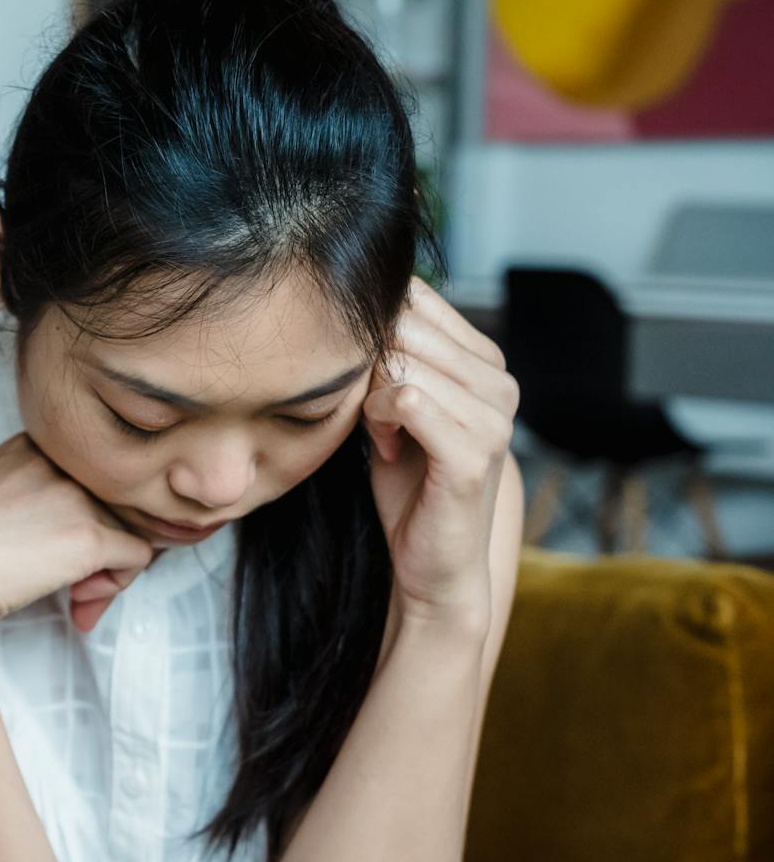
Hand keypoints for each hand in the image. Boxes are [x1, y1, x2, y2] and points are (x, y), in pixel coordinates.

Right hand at [0, 434, 158, 634]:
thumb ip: (40, 503)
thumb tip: (98, 540)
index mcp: (32, 443)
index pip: (93, 473)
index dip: (89, 515)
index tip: (56, 551)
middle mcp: (59, 457)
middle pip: (120, 499)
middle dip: (106, 547)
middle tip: (78, 586)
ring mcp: (74, 493)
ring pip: (136, 527)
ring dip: (111, 570)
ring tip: (75, 598)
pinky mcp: (87, 535)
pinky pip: (139, 557)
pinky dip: (117, 586)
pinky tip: (79, 602)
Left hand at [362, 278, 518, 627]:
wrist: (433, 562)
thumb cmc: (409, 480)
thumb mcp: (396, 404)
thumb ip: (392, 354)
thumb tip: (360, 299)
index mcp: (486, 361)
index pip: (417, 299)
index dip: (373, 334)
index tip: (373, 384)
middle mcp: (501, 381)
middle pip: (404, 325)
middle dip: (369, 367)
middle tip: (374, 415)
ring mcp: (495, 416)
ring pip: (401, 361)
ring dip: (371, 399)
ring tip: (384, 434)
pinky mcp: (474, 452)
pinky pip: (407, 399)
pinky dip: (378, 421)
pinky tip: (386, 449)